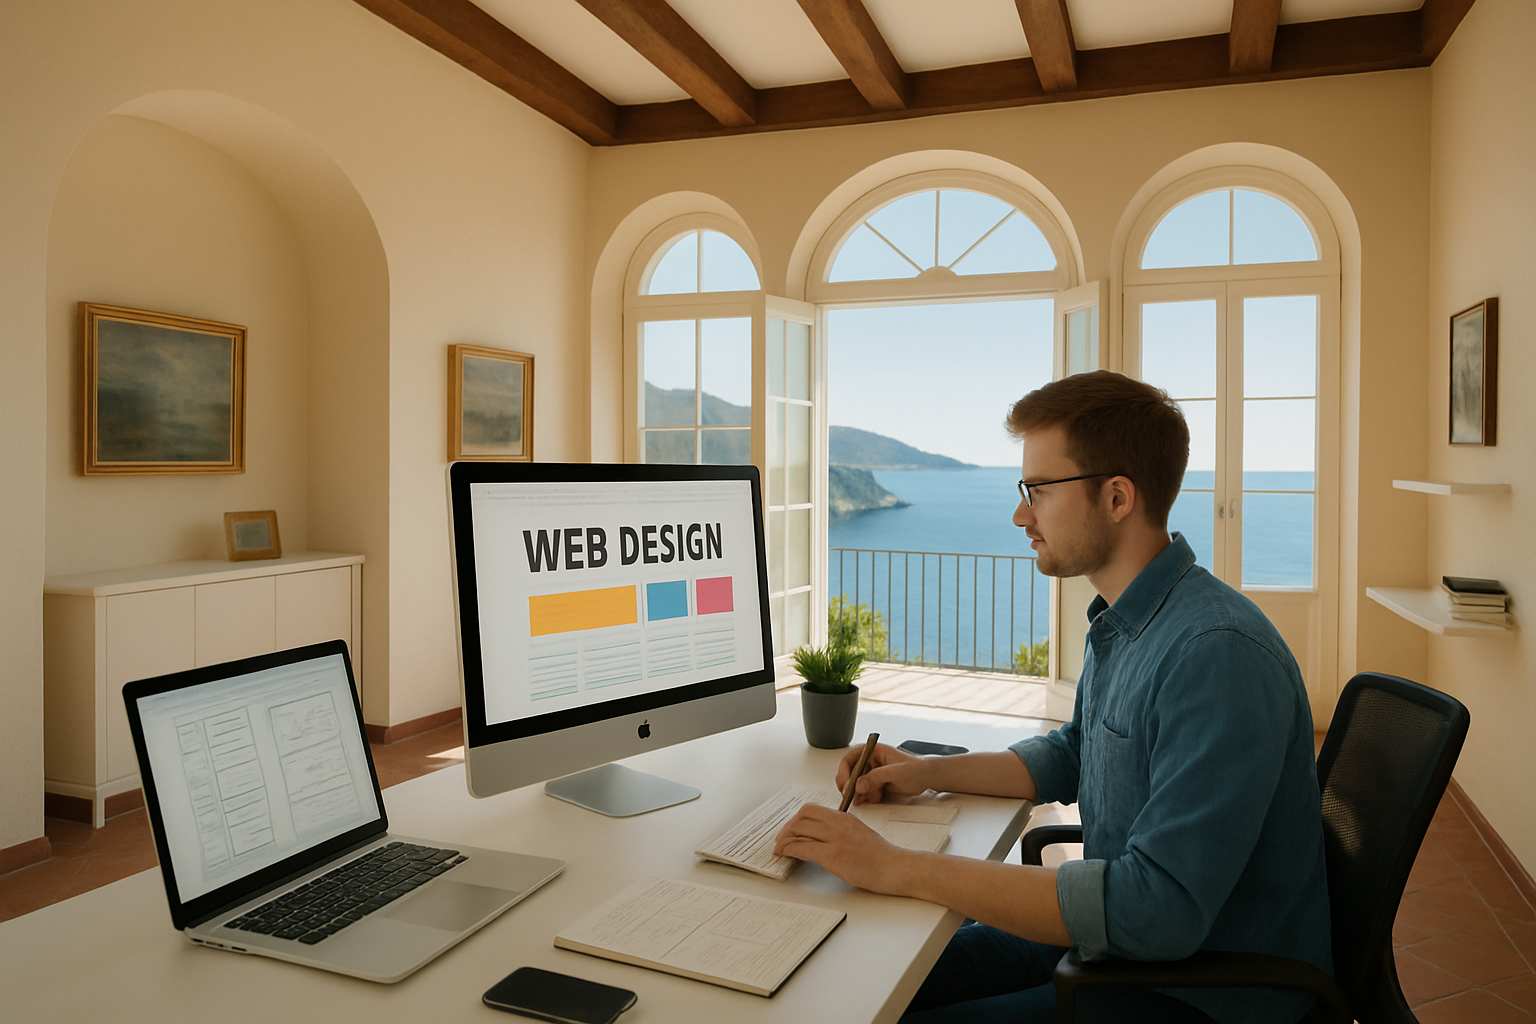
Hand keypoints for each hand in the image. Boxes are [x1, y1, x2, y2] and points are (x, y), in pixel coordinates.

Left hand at [773, 803, 907, 892]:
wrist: (894, 867)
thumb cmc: (881, 856)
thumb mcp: (859, 833)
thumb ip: (841, 831)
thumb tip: (823, 837)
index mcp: (844, 817)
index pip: (812, 809)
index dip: (797, 819)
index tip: (791, 829)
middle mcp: (838, 823)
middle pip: (802, 816)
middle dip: (787, 828)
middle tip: (782, 839)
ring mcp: (835, 838)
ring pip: (799, 829)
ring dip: (784, 839)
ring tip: (779, 848)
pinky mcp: (832, 854)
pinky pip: (803, 847)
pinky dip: (789, 850)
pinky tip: (785, 854)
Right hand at [835, 742, 931, 805]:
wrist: (927, 778)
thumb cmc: (916, 768)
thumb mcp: (896, 772)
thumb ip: (876, 777)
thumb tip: (858, 785)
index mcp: (872, 751)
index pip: (850, 759)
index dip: (844, 773)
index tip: (846, 786)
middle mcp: (870, 761)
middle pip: (849, 774)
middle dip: (851, 786)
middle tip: (853, 796)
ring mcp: (872, 773)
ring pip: (855, 785)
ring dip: (860, 794)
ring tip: (872, 796)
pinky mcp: (875, 784)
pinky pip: (863, 792)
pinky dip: (867, 797)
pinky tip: (877, 797)